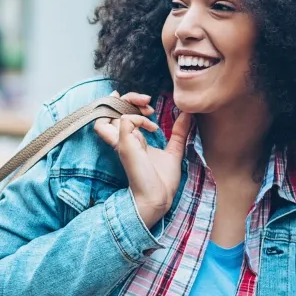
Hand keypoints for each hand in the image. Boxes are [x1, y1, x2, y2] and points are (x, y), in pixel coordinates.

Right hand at [94, 91, 192, 227]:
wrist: (159, 198)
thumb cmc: (162, 181)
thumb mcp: (174, 151)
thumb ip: (178, 133)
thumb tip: (188, 115)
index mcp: (130, 140)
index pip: (118, 113)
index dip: (130, 103)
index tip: (150, 107)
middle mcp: (122, 139)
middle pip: (109, 108)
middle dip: (128, 97)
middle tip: (148, 101)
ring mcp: (122, 142)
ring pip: (108, 112)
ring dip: (127, 104)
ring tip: (146, 108)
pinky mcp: (125, 145)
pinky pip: (125, 120)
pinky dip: (138, 118)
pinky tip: (152, 128)